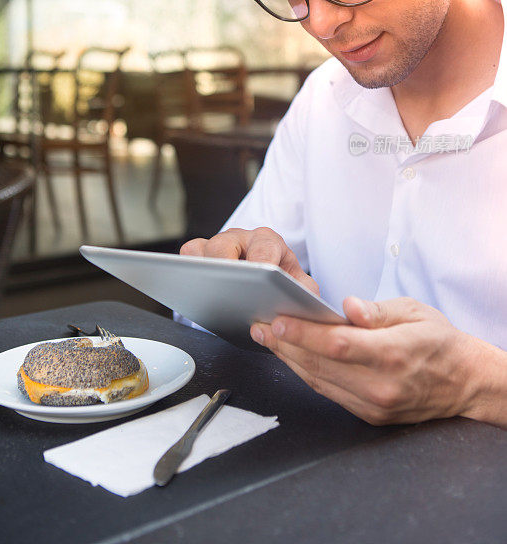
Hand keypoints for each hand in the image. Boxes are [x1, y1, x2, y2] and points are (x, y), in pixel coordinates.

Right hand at [180, 227, 318, 294]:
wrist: (269, 286)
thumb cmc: (284, 284)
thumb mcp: (302, 289)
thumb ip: (305, 293)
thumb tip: (294, 303)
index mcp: (269, 242)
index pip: (263, 248)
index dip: (260, 264)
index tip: (260, 279)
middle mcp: (242, 238)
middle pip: (224, 245)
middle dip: (224, 267)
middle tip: (229, 289)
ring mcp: (219, 244)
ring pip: (202, 249)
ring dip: (203, 271)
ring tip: (209, 292)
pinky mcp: (201, 255)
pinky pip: (188, 255)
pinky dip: (187, 269)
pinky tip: (196, 291)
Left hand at [250, 296, 481, 424]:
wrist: (463, 382)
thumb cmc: (438, 341)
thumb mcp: (414, 311)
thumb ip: (377, 311)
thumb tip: (348, 307)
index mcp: (392, 354)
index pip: (337, 344)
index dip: (302, 334)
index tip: (276, 321)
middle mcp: (380, 385)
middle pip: (320, 365)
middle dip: (283, 344)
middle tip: (258, 325)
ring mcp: (373, 404)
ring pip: (318, 381)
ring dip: (288, 359)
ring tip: (266, 339)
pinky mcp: (368, 415)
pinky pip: (328, 392)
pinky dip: (306, 373)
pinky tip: (291, 357)